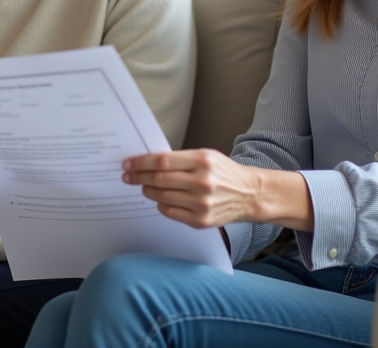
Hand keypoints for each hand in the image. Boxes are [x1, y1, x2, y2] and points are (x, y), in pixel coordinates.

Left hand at [123, 149, 313, 230]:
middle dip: (139, 177)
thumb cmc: (224, 172)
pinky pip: (170, 213)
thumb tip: (149, 162)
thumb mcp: (206, 156)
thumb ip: (180, 159)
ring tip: (143, 187)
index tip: (128, 164)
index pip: (163, 161)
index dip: (141, 163)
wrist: (249, 194)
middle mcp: (202, 182)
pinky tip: (159, 200)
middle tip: (128, 176)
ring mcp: (202, 204)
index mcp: (202, 161)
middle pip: (159, 180)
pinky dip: (161, 205)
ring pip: (162, 197)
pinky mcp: (201, 221)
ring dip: (148, 191)